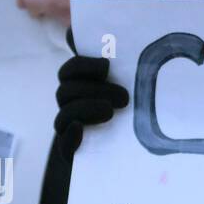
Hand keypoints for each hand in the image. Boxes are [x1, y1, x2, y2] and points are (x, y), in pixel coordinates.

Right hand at [54, 45, 128, 159]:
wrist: (130, 159)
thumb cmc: (139, 116)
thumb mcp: (141, 90)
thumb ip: (135, 68)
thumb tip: (130, 43)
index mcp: (88, 82)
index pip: (74, 66)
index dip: (83, 61)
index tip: (107, 65)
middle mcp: (75, 100)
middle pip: (66, 83)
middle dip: (94, 86)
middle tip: (124, 97)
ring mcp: (71, 125)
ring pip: (64, 110)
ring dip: (86, 107)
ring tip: (111, 112)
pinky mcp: (72, 150)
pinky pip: (62, 142)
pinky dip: (70, 134)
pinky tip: (81, 129)